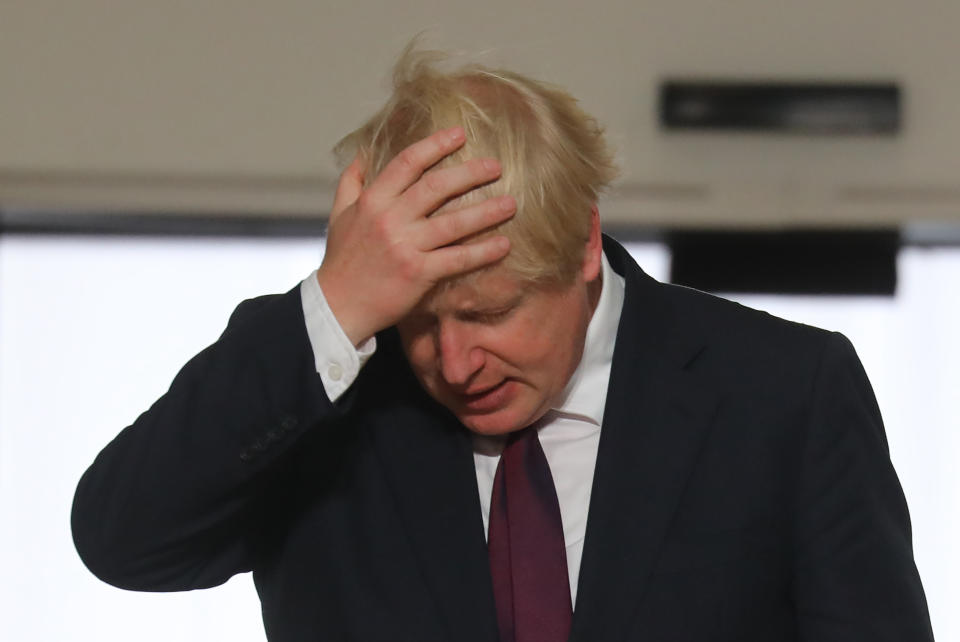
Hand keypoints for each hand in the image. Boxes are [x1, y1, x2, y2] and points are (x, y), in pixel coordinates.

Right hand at [317, 127, 515, 344]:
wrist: (338, 306)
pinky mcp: (418, 273)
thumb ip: (352, 182)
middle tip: (496, 166)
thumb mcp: (339, 215)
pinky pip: (458, 259)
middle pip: (437, 187)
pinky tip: (504, 245)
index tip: (459, 135)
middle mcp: (390, 219)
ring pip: (453, 222)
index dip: (435, 145)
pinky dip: (483, 252)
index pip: (408, 163)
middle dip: (470, 173)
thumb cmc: (342, 261)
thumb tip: (364, 154)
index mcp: (373, 201)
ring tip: (511, 203)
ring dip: (486, 211)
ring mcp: (405, 246)